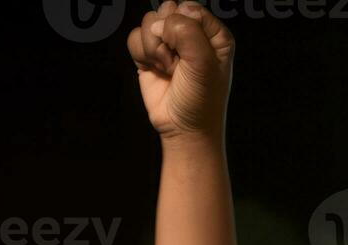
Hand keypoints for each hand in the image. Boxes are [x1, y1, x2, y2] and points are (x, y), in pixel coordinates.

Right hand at [129, 1, 233, 142]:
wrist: (182, 130)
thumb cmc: (200, 100)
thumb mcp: (203, 63)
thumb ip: (186, 31)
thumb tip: (159, 24)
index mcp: (212, 33)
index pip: (189, 7)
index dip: (182, 27)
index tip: (188, 53)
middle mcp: (191, 34)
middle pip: (166, 10)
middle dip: (167, 38)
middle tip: (177, 63)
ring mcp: (169, 44)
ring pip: (149, 22)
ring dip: (154, 49)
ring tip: (168, 70)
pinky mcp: (149, 54)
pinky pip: (135, 37)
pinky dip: (141, 54)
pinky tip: (155, 70)